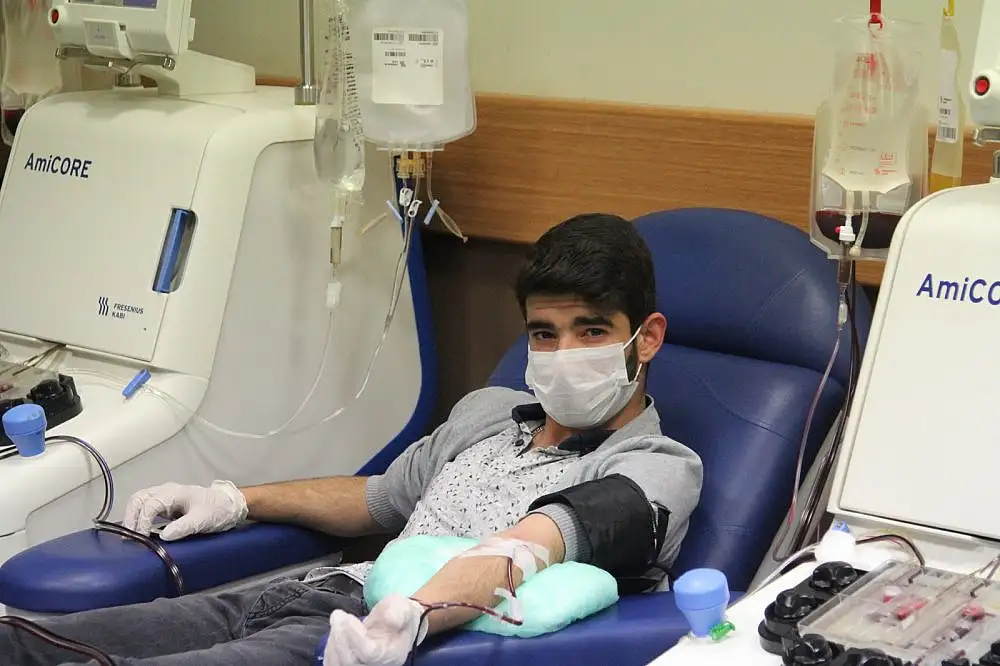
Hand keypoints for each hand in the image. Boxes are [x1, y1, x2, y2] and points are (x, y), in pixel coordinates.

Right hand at [121, 480, 247, 540]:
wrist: (229, 505)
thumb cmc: (217, 509)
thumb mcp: (202, 519)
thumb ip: (184, 526)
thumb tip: (163, 536)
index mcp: (173, 493)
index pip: (150, 505)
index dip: (142, 521)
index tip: (142, 538)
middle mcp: (166, 492)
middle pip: (138, 499)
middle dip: (131, 517)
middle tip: (128, 538)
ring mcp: (165, 498)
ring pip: (140, 502)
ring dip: (132, 517)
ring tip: (130, 536)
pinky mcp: (167, 506)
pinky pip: (147, 509)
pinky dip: (139, 518)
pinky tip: (139, 532)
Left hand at [324, 595, 426, 665]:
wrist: (398, 626)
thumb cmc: (400, 616)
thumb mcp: (404, 607)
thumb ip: (398, 612)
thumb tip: (389, 617)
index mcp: (392, 654)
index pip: (368, 653)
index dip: (355, 636)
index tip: (348, 617)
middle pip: (350, 661)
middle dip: (340, 636)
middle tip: (338, 615)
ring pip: (338, 664)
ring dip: (333, 640)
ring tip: (338, 620)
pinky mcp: (349, 665)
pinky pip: (333, 664)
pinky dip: (330, 648)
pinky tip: (336, 632)